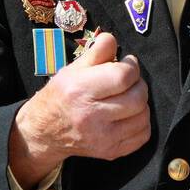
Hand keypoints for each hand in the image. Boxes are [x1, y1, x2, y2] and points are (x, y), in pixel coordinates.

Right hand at [9, 32, 149, 188]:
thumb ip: (96, 51)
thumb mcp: (73, 69)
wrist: (45, 131)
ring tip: (128, 96)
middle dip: (138, 83)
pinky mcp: (110, 151)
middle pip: (138, 97)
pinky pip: (143, 135)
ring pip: (143, 116)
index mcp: (81, 91)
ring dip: (141, 103)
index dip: (132, 66)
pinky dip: (141, 122)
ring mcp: (103, 138)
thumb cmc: (62, 95)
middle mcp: (92, 117)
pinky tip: (129, 114)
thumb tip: (112, 38)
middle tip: (129, 80)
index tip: (127, 63)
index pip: (123, 76)